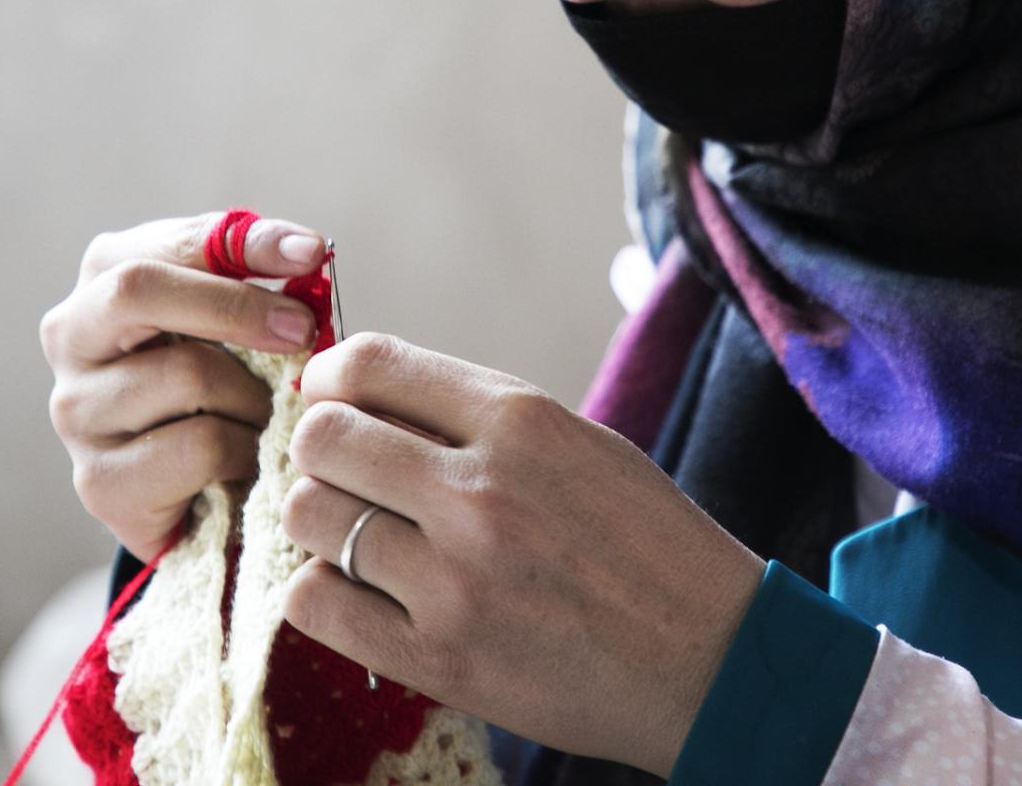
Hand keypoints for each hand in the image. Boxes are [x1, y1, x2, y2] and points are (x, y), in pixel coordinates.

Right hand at [38, 211, 328, 561]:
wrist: (191, 492)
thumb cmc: (217, 384)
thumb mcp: (231, 317)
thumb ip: (254, 276)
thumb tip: (305, 250)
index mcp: (104, 275)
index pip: (171, 241)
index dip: (246, 243)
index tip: (311, 252)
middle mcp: (71, 335)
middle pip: (139, 289)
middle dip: (237, 307)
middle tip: (304, 331)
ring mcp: (75, 410)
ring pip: (187, 375)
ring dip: (254, 395)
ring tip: (268, 413)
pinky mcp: (99, 479)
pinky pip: (199, 447)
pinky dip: (244, 450)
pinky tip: (247, 458)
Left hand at [280, 332, 765, 777]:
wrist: (713, 658)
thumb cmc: (647, 545)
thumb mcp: (579, 444)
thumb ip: (477, 417)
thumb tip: (367, 396)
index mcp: (521, 421)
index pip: (370, 363)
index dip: (328, 378)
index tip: (329, 398)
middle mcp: (480, 491)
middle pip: (322, 437)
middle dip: (318, 449)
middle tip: (343, 474)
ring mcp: (456, 578)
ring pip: (308, 516)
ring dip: (318, 522)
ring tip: (355, 536)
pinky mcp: (440, 658)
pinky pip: (314, 603)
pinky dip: (320, 591)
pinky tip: (360, 591)